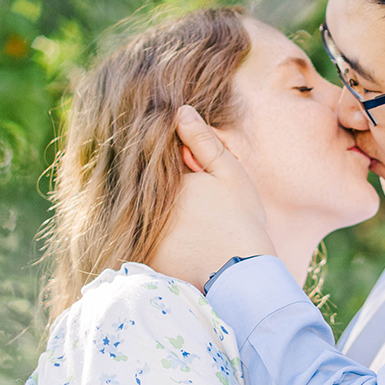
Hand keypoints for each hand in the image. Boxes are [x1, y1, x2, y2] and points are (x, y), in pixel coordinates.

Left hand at [147, 105, 275, 289]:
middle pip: (146, 188)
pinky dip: (151, 238)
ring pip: (142, 214)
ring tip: (187, 222)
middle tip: (194, 204)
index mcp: (167, 180)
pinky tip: (178, 243)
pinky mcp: (145, 258)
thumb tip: (180, 111)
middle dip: (161, 187)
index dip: (175, 164)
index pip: (156, 160)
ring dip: (151, 212)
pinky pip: (141, 242)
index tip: (190, 171)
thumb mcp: (229, 173)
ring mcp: (143, 233)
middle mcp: (147, 205)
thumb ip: (202, 142)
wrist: (242, 274)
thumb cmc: (241, 220)